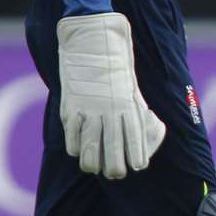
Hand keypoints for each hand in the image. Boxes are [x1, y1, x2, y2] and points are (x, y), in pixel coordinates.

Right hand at [56, 12, 165, 179]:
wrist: (91, 41)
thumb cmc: (116, 65)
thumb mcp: (132, 87)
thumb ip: (135, 110)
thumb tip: (145, 131)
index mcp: (128, 105)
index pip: (135, 139)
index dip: (136, 156)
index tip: (138, 167)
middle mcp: (109, 110)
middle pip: (113, 149)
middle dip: (115, 167)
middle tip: (116, 175)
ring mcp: (88, 110)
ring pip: (89, 148)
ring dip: (92, 162)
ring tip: (95, 169)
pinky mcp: (69, 107)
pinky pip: (71, 136)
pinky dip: (74, 147)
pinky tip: (77, 151)